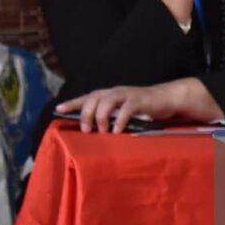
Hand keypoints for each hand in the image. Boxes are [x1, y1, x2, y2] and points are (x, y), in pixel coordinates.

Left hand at [56, 78, 223, 132]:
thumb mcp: (122, 113)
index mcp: (109, 95)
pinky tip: (117, 131)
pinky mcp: (140, 100)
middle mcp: (115, 92)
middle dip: (86, 113)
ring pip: (107, 100)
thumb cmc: (142, 109)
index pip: (86, 97)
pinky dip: (120, 120)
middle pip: (93, 97)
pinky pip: (127, 109)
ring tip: (100, 131)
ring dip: (101, 116)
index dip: (72, 102)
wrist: (167, 99)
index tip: (58, 109)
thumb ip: (109, 119)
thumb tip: (93, 133)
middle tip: (85, 130)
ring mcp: (127, 94)